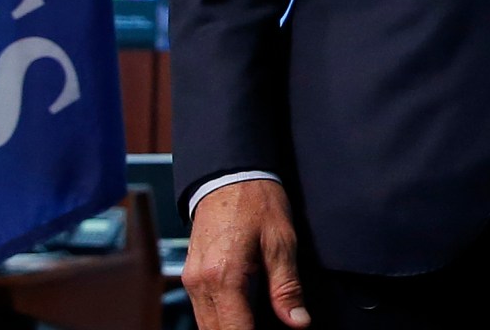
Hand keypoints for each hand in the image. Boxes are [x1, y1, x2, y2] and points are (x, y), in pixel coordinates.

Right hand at [182, 179, 309, 328]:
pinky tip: (242, 320)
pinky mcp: (191, 277)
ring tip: (257, 327)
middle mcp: (200, 283)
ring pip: (206, 326)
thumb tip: (298, 322)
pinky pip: (203, 312)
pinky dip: (220, 322)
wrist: (228, 175)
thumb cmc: (256, 202)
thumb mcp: (281, 242)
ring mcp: (191, 281)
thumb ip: (287, 287)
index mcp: (223, 277)